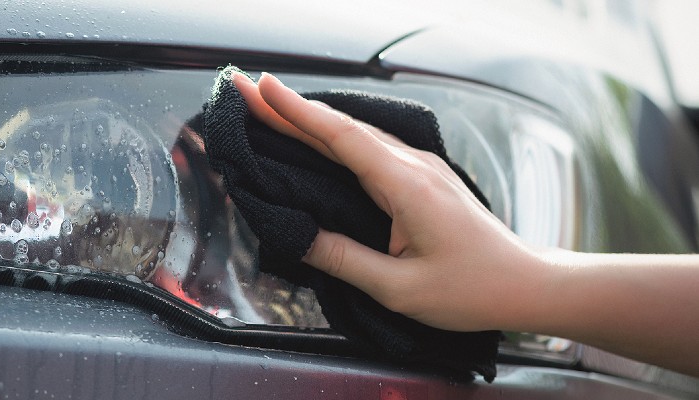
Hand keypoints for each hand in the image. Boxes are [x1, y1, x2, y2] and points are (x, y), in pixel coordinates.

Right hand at [231, 72, 550, 331]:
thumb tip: (297, 237)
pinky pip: (369, 148)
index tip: (259, 88)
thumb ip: (344, 260)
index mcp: (407, 185)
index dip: (295, 112)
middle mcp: (413, 166)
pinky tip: (314, 138)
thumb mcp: (399, 288)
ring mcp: (421, 168)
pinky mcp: (422, 178)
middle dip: (288, 108)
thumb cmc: (471, 290)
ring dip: (308, 120)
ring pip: (355, 135)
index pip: (340, 138)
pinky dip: (332, 138)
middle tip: (244, 91)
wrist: (527, 285)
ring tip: (267, 109)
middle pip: (341, 128)